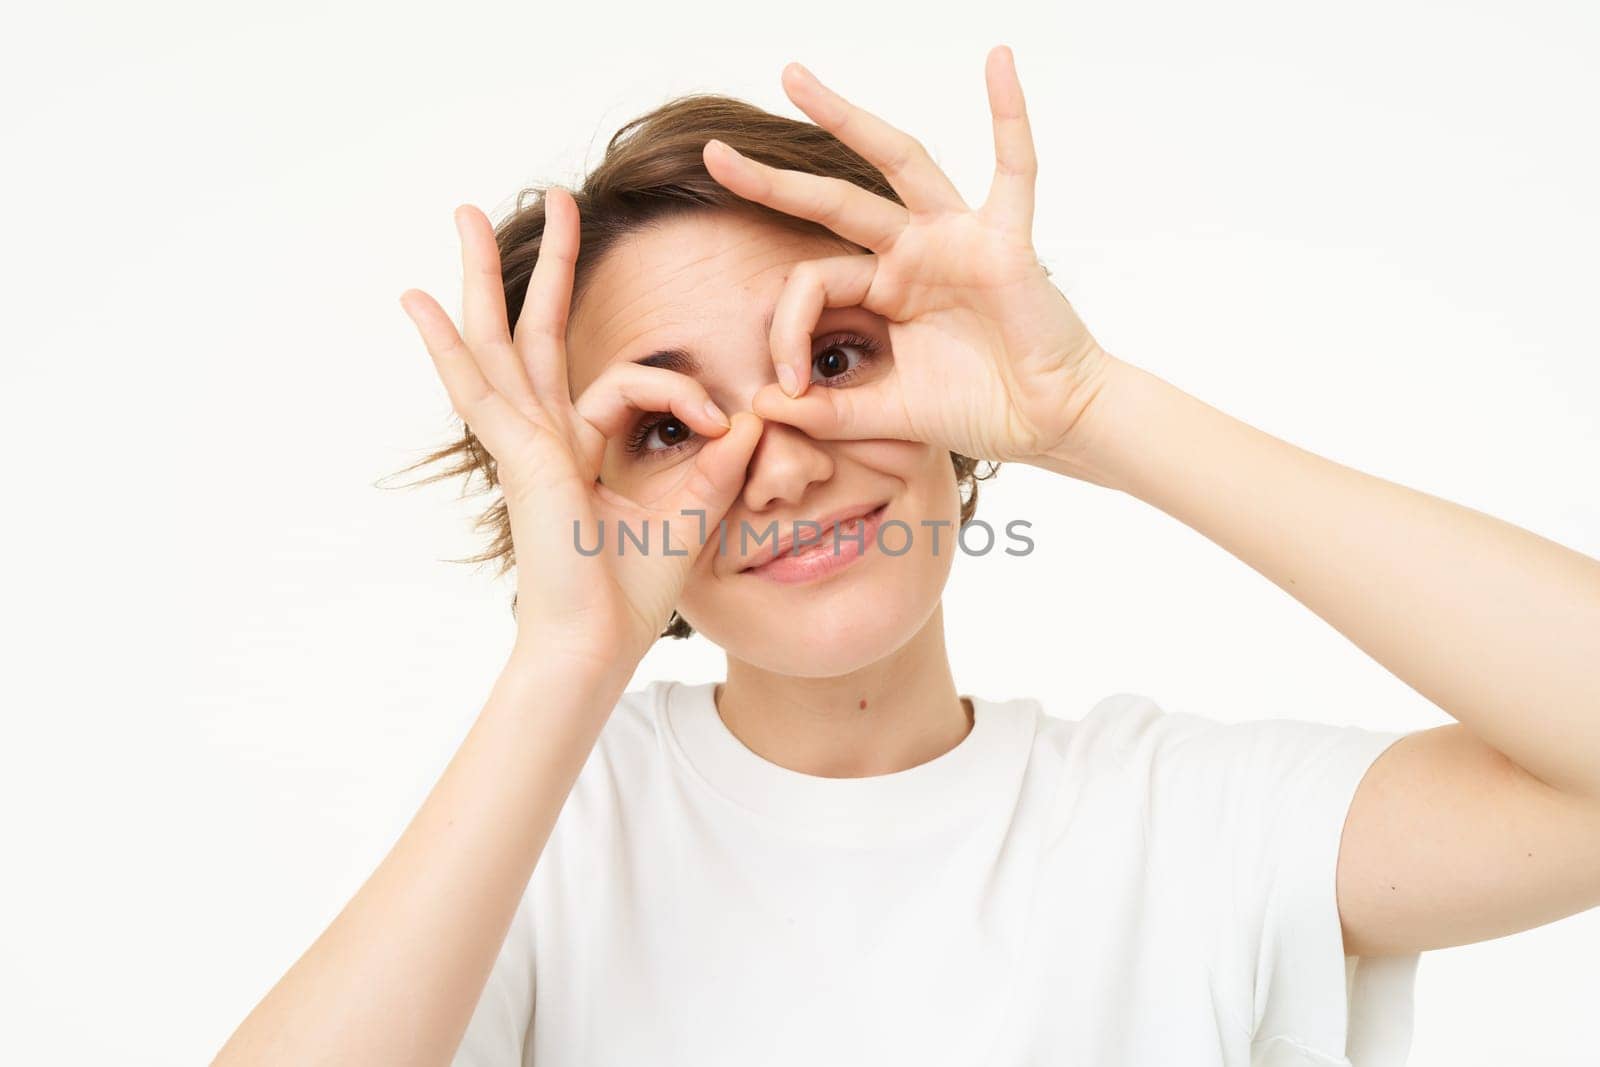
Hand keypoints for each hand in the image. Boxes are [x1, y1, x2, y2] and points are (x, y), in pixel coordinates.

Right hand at [400, 192, 762, 670]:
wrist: (597, 645)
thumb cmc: (632, 593)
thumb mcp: (693, 509)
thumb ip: (718, 459)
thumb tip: (749, 416)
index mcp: (580, 448)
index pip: (624, 384)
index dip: (682, 392)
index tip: (724, 424)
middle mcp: (544, 437)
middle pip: (536, 334)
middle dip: (547, 268)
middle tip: (551, 199)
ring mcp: (522, 443)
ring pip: (499, 341)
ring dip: (485, 275)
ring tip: (466, 212)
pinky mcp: (516, 457)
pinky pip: (480, 390)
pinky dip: (447, 346)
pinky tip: (418, 299)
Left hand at [702, 45, 1122, 467]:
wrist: (1050, 422)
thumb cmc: (979, 410)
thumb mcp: (888, 413)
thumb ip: (831, 412)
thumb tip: (765, 405)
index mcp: (883, 289)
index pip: (813, 282)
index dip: (787, 330)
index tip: (789, 386)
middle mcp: (913, 252)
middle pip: (833, 201)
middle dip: (771, 179)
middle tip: (714, 154)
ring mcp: (957, 238)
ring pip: (897, 163)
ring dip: (846, 118)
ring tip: (794, 79)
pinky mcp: (1005, 240)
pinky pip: (1014, 168)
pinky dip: (1010, 114)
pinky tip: (999, 62)